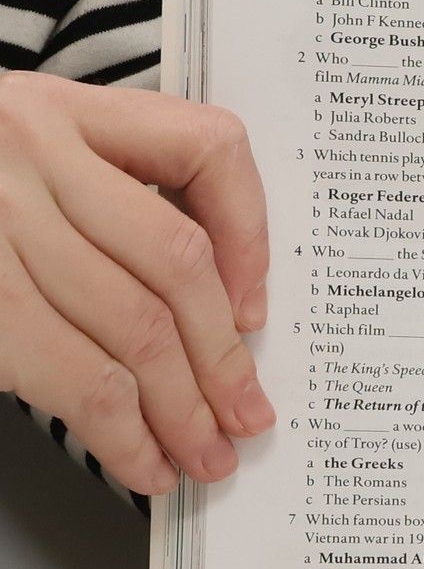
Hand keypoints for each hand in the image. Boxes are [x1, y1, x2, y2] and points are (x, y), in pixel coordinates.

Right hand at [0, 72, 272, 496]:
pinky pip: (77, 376)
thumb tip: (215, 318)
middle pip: (177, 260)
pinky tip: (141, 461)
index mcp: (58, 108)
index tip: (254, 307)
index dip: (251, 233)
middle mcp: (27, 152)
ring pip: (135, 327)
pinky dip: (122, 431)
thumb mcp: (12, 163)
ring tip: (205, 456)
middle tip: (247, 414)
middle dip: (223, 355)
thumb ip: (99, 204)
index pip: (205, 147)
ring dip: (183, 410)